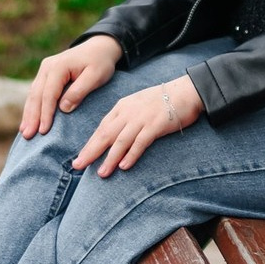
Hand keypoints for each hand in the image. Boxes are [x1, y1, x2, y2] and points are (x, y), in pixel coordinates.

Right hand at [20, 35, 123, 138]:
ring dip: (29, 114)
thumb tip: (63, 108)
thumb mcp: (96, 76)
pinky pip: (36, 93)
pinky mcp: (46, 75)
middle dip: (32, 117)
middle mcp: (47, 67)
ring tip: (25, 132)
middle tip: (28, 135)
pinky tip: (28, 120)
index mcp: (59, 66)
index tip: (44, 130)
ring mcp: (44, 70)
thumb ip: (79, 91)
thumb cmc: (100, 62)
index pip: (49, 94)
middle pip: (36, 95)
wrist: (99, 47)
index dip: (46, 113)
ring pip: (33, 95)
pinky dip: (32, 107)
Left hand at [74, 75, 202, 177]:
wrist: (186, 91)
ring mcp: (142, 118)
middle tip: (78, 166)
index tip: (80, 158)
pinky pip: (140, 142)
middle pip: (105, 134)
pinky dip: (131, 154)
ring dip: (110, 158)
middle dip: (91, 151)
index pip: (101, 128)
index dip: (89, 144)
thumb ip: (125, 118)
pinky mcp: (156, 125)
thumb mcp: (137, 105)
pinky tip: (124, 166)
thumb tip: (112, 136)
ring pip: (120, 140)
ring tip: (101, 173)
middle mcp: (128, 113)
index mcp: (122, 107)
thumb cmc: (162, 100)